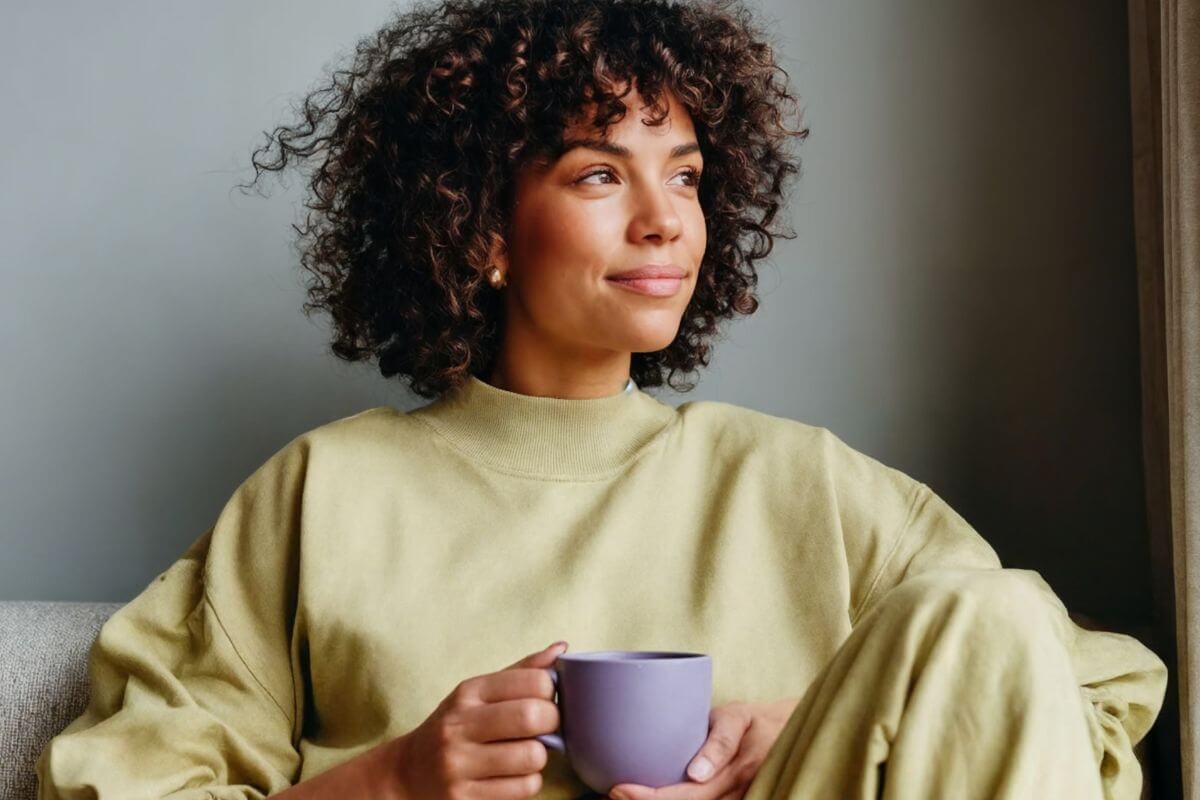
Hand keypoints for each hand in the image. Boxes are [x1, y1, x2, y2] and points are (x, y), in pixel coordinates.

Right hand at [386, 641, 568, 799]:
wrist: (407, 773)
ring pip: (533, 757)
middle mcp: (459, 726)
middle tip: (545, 728)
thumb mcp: (477, 694)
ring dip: (539, 757)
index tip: (545, 700)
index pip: (533, 680)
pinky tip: (511, 776)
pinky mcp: (465, 799)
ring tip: (524, 753)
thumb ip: (521, 672)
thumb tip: (562, 648)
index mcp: (467, 693)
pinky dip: (528, 782)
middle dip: (552, 723)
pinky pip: (524, 788)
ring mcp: (459, 765)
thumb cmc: (453, 728)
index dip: (551, 691)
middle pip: (533, 717)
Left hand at [608, 697, 798, 799]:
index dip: (654, 798)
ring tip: (624, 799)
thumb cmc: (752, 722)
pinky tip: (649, 798)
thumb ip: (717, 741)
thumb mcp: (736, 717)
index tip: (619, 789)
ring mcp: (740, 798)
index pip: (691, 793)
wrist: (787, 734)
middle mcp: (739, 790)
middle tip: (613, 795)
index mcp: (738, 768)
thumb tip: (696, 774)